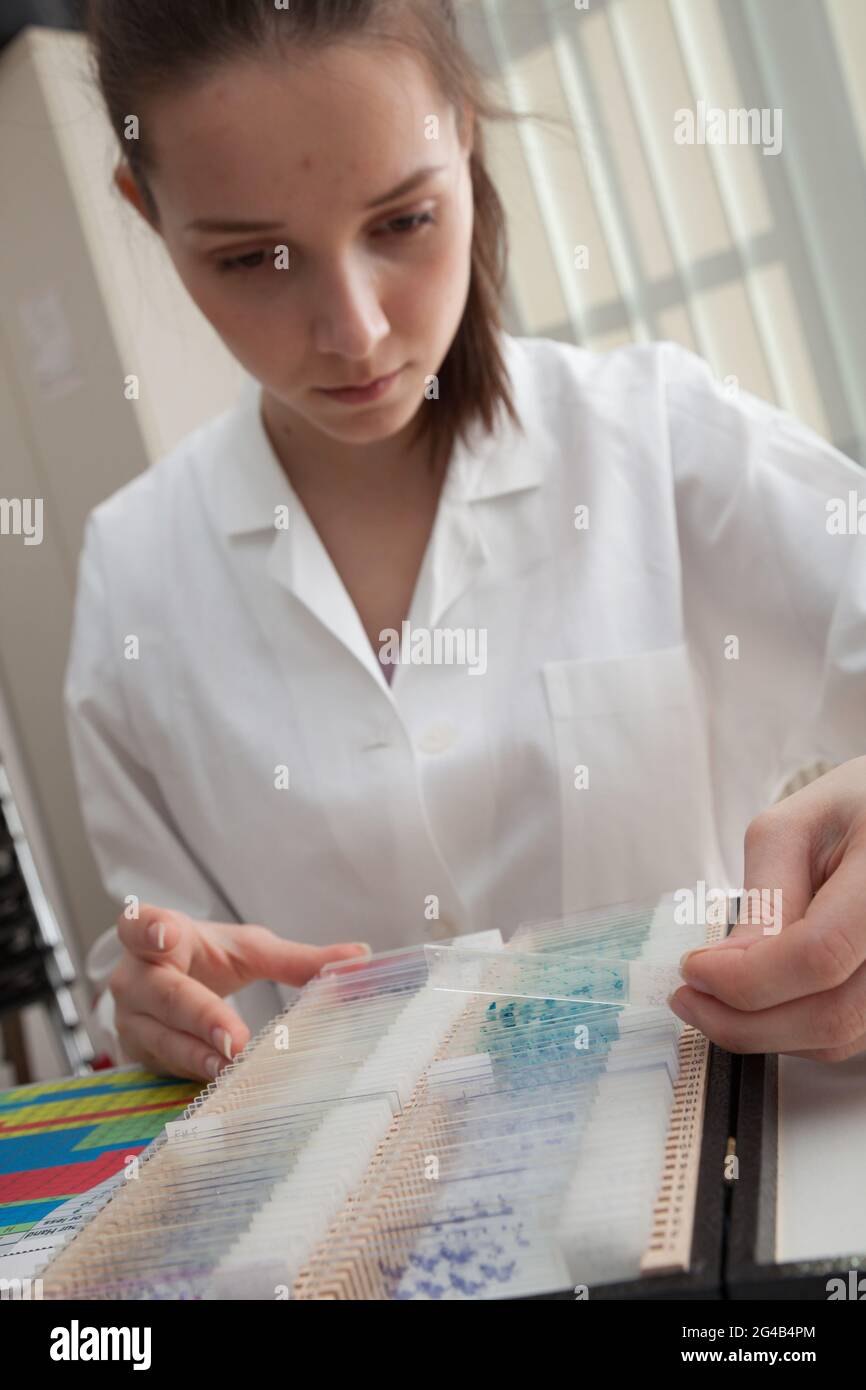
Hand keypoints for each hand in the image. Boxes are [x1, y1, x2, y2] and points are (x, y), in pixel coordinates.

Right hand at [109, 902, 369, 1080]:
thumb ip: (298, 958)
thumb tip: (362, 956)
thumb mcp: (250, 951)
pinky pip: (163, 1067)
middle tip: (235, 1038)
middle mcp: (135, 977)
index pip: (140, 925)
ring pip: (159, 1037)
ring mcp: (131, 1020)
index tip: (167, 935)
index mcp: (158, 935)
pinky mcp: (139, 1056)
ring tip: (231, 1067)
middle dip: (199, 1015)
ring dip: (195, 1055)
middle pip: (162, 993)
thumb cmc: (209, 959)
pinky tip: (219, 1086)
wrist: (168, 985)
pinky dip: (191, 1076)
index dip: (149, 929)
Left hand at [670, 756, 865, 1061]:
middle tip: (687, 999)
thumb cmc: (851, 809)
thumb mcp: (792, 828)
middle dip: (741, 1021)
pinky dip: (794, 1028)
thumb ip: (764, 898)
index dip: (745, 977)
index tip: (691, 969)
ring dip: (763, 1033)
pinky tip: (762, 999)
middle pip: (829, 1016)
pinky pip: (847, 1034)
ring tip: (714, 999)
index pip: (817, 955)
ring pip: (837, 1038)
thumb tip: (721, 968)